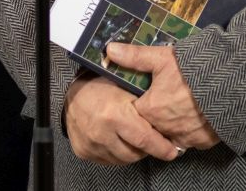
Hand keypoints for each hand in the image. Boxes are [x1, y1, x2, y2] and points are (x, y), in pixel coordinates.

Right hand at [65, 71, 180, 164]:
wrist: (73, 94)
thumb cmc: (105, 86)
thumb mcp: (128, 86)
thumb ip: (147, 100)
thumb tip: (171, 111)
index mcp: (115, 115)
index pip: (144, 139)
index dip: (161, 147)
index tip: (172, 152)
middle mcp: (102, 133)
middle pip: (134, 153)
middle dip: (149, 150)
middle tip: (156, 142)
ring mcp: (91, 145)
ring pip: (122, 159)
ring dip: (134, 152)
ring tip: (138, 139)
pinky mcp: (84, 152)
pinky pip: (108, 160)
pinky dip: (118, 154)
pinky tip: (123, 142)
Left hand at [106, 42, 219, 151]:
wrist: (233, 80)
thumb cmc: (195, 68)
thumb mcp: (163, 57)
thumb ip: (135, 56)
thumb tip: (108, 50)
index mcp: (150, 109)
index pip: (135, 112)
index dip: (141, 102)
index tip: (148, 93)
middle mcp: (163, 128)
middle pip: (152, 126)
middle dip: (155, 116)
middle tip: (166, 100)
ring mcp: (184, 137)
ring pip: (170, 135)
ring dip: (172, 126)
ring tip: (181, 109)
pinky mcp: (203, 141)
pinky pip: (191, 141)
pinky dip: (190, 132)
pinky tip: (196, 118)